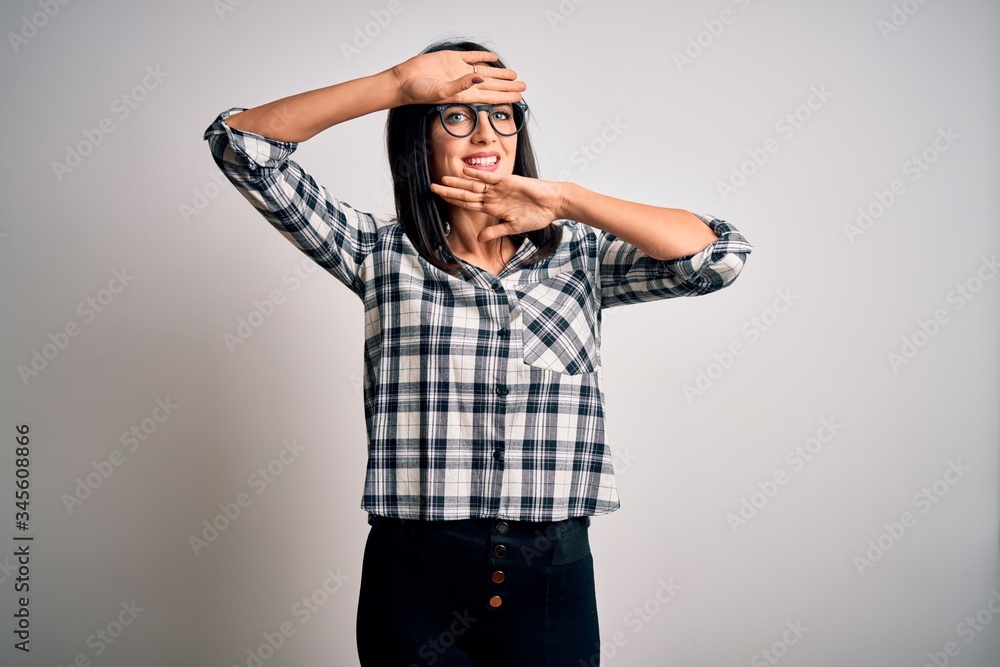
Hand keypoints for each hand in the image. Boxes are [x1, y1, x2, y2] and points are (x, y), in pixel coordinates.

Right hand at [390, 51, 525, 106]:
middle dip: (508, 86)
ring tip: (514, 75)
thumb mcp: (442, 92)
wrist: (404, 81)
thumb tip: (480, 79)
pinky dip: (482, 57)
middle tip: (523, 86)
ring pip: (486, 71)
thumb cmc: (420, 92)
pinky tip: (493, 58)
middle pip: (492, 85)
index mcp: (465, 94)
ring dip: (500, 73)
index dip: (506, 96)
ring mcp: (459, 71)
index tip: (520, 97)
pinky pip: (471, 57)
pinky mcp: (452, 59)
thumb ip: (462, 85)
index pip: (491, 96)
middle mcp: (465, 83)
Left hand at [430, 168, 566, 242]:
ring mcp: (498, 189)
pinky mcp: (507, 181)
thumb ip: (495, 231)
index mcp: (492, 209)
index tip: (439, 200)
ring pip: (473, 186)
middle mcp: (492, 197)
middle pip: (466, 194)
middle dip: (449, 191)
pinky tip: (464, 172)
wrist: (552, 204)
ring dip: (458, 183)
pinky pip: (489, 177)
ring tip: (442, 179)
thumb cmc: (536, 216)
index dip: (453, 202)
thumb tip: (479, 239)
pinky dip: (477, 175)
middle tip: (432, 187)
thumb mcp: (513, 227)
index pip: (468, 205)